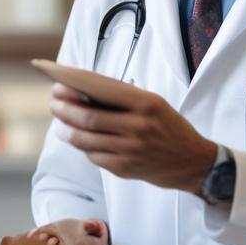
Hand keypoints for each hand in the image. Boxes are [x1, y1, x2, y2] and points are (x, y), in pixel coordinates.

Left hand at [50, 82, 216, 193]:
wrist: (194, 162)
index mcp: (144, 102)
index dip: (70, 81)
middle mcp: (137, 125)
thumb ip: (119, 97)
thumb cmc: (167, 126)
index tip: (52, 75)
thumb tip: (77, 90)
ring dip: (68, 130)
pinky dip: (83, 147)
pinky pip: (94, 156)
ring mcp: (130, 149)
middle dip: (64, 108)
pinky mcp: (125, 169)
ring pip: (85, 139)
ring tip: (61, 124)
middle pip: (87, 116)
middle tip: (54, 102)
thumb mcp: (151, 102)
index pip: (98, 87)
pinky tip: (80, 140)